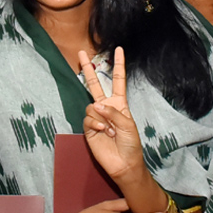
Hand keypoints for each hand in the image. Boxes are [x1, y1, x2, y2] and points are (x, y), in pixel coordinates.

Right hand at [79, 47, 144, 180]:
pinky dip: (96, 125)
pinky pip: (88, 119)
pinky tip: (103, 133)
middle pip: (95, 85)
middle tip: (81, 54)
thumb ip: (112, 112)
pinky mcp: (89, 128)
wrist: (123, 163)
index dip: (119, 65)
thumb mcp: (128, 125)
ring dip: (102, 118)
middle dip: (88, 69)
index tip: (119, 49)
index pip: (118, 81)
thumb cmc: (131, 144)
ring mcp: (97, 117)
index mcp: (120, 104)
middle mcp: (107, 108)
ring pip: (91, 106)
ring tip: (110, 131)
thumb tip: (95, 105)